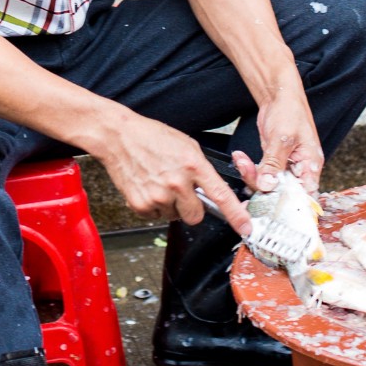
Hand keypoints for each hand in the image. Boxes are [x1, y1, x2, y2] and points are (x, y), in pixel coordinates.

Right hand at [96, 113, 251, 237]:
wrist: (119, 137)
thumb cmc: (151, 137)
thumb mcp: (186, 145)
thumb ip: (200, 168)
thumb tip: (210, 189)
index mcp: (192, 165)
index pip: (221, 195)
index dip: (236, 215)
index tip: (246, 228)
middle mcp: (177, 182)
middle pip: (196, 216)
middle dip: (192, 208)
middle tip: (181, 191)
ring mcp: (158, 195)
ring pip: (175, 216)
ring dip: (171, 205)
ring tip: (159, 183)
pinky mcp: (141, 204)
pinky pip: (156, 216)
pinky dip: (153, 206)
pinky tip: (148, 187)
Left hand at [234, 91, 324, 197]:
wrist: (278, 96)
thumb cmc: (290, 111)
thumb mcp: (283, 138)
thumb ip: (275, 163)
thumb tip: (267, 185)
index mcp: (310, 166)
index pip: (304, 195)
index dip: (289, 203)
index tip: (269, 202)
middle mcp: (299, 170)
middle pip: (282, 192)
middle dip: (261, 185)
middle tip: (247, 170)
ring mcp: (285, 167)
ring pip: (268, 185)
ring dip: (251, 175)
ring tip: (241, 160)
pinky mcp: (272, 162)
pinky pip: (260, 174)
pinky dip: (248, 169)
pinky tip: (240, 158)